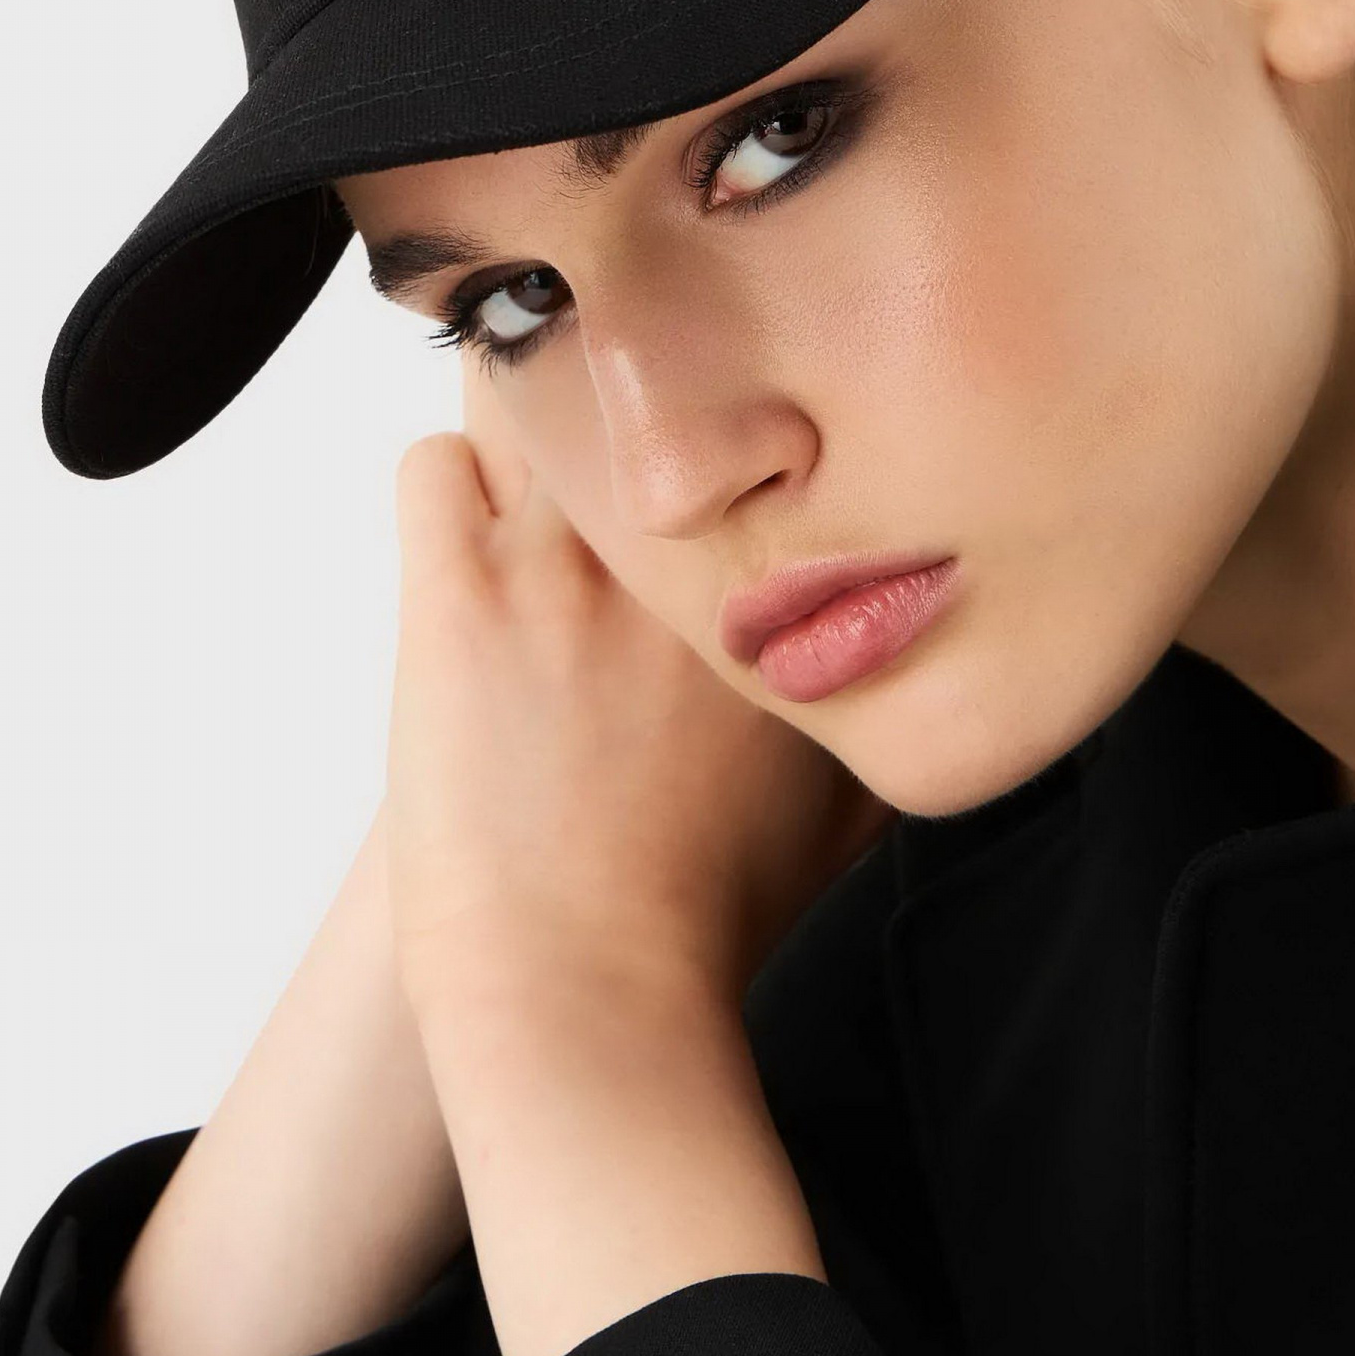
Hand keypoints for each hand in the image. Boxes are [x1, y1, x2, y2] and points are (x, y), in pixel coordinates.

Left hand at [384, 359, 894, 1026]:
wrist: (587, 992)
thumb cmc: (710, 914)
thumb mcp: (852, 803)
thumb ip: (886, 700)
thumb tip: (923, 653)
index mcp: (792, 582)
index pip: (768, 414)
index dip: (729, 409)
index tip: (709, 444)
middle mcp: (688, 546)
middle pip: (644, 363)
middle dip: (625, 386)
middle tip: (611, 437)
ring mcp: (568, 560)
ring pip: (527, 389)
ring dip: (524, 429)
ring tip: (530, 492)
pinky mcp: (457, 593)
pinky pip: (431, 463)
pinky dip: (445, 499)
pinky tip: (463, 563)